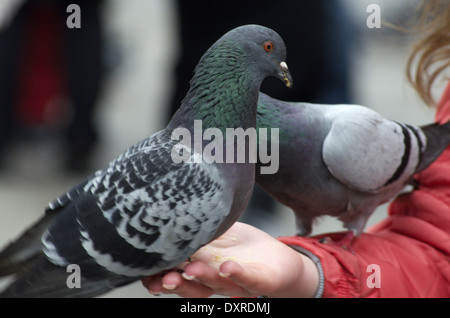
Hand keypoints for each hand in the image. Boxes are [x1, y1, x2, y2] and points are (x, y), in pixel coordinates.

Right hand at [141, 222, 318, 297]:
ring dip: (203, 278)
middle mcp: (216, 280)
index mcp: (202, 268)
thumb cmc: (242, 248)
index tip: (145, 275)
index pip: (177, 275)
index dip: (160, 278)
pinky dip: (238, 274)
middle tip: (163, 279)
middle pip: (193, 286)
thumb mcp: (217, 234)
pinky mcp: (261, 280)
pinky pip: (250, 280)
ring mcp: (238, 282)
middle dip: (177, 284)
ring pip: (217, 284)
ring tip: (191, 270)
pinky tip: (228, 267)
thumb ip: (198, 227)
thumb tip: (174, 205)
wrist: (279, 261)